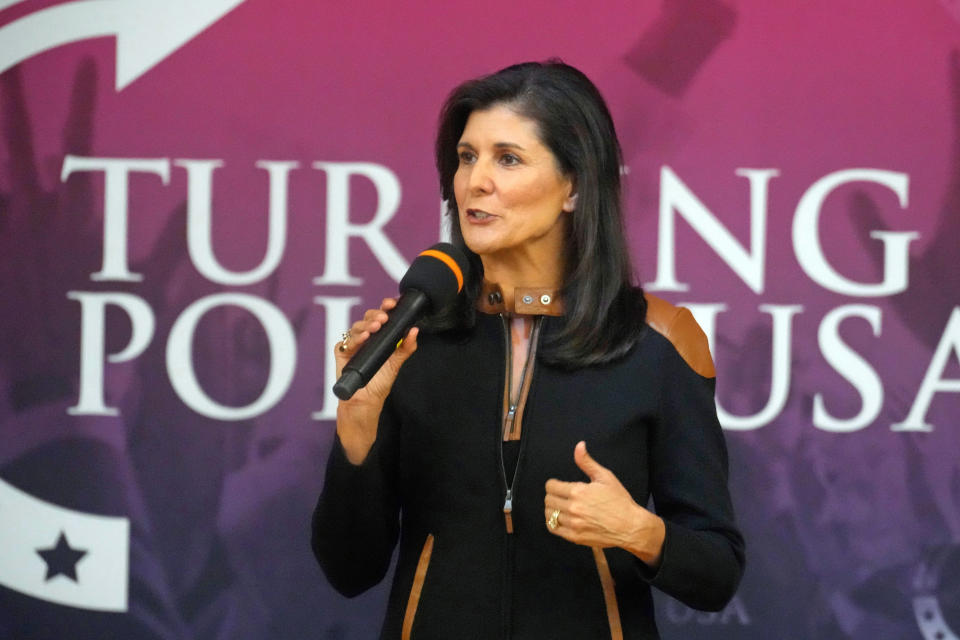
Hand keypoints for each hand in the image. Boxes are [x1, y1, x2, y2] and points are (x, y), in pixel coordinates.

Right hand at [334, 298, 417, 463]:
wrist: (366, 401)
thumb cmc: (380, 382)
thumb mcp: (396, 363)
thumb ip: (406, 348)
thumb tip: (415, 330)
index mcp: (379, 336)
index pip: (382, 315)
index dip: (386, 307)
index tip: (392, 303)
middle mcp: (366, 337)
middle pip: (368, 317)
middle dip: (376, 314)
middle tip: (384, 318)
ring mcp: (353, 344)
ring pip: (357, 326)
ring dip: (366, 324)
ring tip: (375, 327)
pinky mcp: (342, 353)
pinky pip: (346, 342)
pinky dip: (354, 339)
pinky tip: (363, 338)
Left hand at [544, 441, 664, 566]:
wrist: (630, 526)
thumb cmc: (619, 501)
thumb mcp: (605, 477)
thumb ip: (587, 462)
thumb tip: (579, 446)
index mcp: (578, 491)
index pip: (551, 486)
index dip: (554, 484)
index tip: (559, 486)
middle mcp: (573, 508)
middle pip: (548, 500)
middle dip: (553, 495)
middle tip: (561, 496)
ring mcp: (573, 524)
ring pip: (549, 514)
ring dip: (552, 509)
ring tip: (561, 507)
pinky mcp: (574, 537)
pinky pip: (553, 528)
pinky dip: (553, 522)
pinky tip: (561, 518)